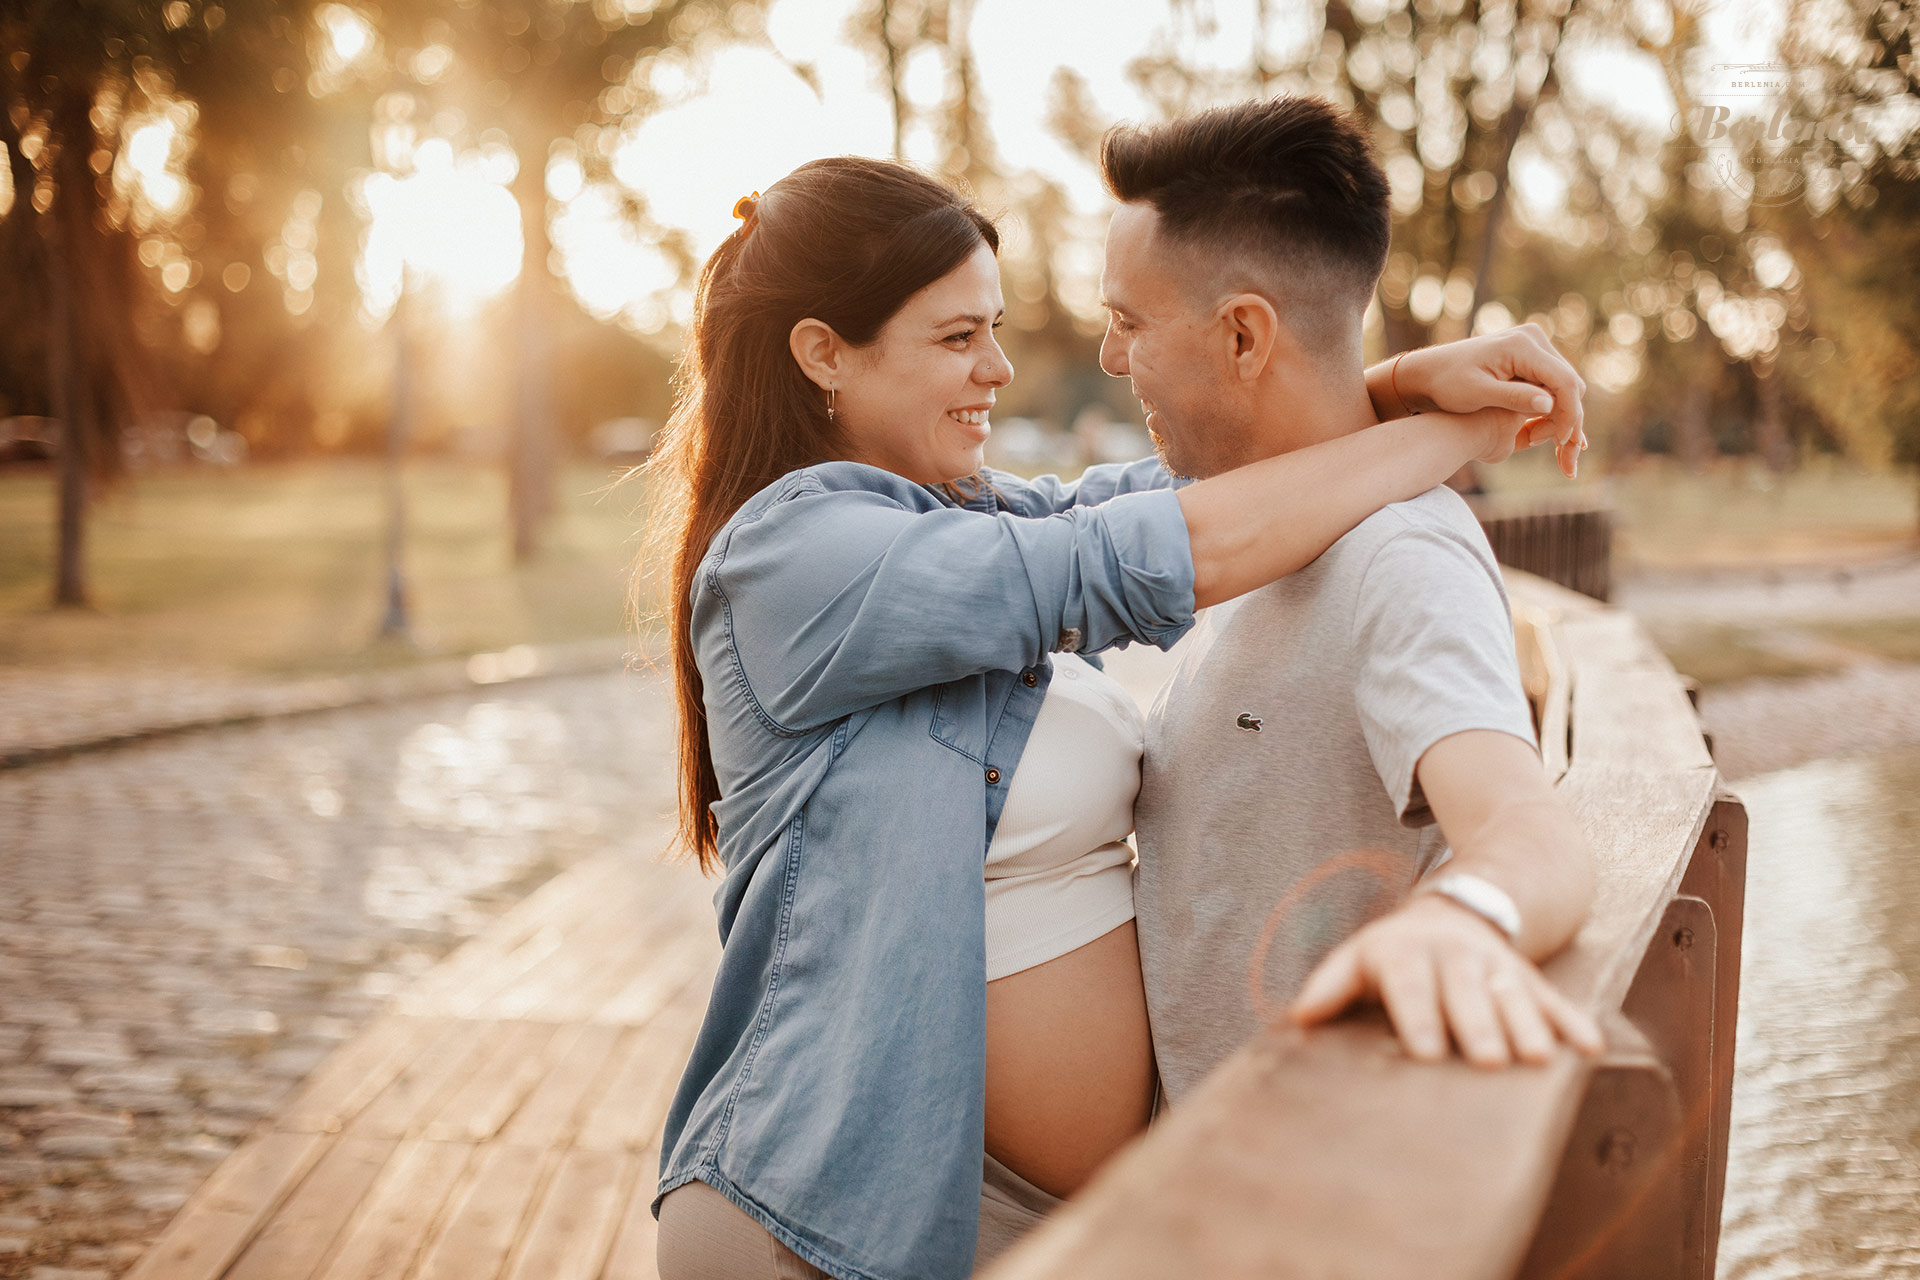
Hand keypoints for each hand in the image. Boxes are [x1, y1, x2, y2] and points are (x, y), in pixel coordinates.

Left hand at [1288, 894, 1604, 1067]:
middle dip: (1478, 1025)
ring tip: (1537, 1060)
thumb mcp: (1359, 958)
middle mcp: (1454, 956)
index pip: (1410, 984)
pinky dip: (1572, 1023)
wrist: (1455, 911)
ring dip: (1527, 1025)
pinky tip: (1589, 1049)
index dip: (1419, 1016)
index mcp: (1406, 953)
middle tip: (1487, 1061)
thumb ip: (1330, 986)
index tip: (1426, 1053)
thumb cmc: (1394, 954)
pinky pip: (1554, 999)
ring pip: (1513, 994)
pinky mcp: (1529, 978)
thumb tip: (1298, 1020)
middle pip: (1466, 991)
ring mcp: (1496, 965)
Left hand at [1389, 325, 1588, 477]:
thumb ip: (1513, 397)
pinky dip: (1552, 408)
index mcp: (1522, 346)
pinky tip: (1544, 433)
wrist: (1430, 371)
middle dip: (1567, 417)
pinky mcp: (1530, 357)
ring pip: (1564, 386)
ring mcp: (1533, 346)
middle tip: (1558, 451)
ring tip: (1543, 442)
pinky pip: (1552, 385)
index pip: (1564, 382)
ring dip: (1560, 415)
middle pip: (1570, 384)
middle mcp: (1533, 339)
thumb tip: (1549, 404)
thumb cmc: (1447, 383)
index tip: (1562, 442)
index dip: (1568, 414)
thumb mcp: (1477, 393)